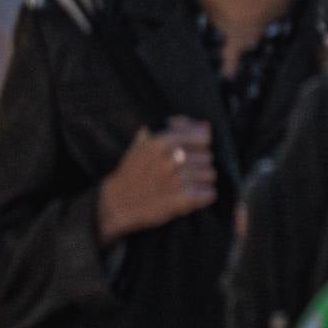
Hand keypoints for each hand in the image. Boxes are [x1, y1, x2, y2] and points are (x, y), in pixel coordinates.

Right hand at [94, 118, 216, 242]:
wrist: (117, 202)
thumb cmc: (132, 170)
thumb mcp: (146, 142)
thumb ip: (177, 129)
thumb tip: (206, 126)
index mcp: (160, 142)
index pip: (202, 136)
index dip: (199, 143)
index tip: (193, 150)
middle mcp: (170, 160)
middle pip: (207, 156)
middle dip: (199, 162)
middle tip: (186, 169)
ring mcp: (176, 181)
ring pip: (210, 174)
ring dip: (202, 179)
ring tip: (188, 182)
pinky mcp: (181, 201)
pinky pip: (209, 193)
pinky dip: (204, 195)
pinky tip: (193, 194)